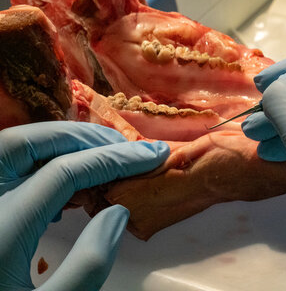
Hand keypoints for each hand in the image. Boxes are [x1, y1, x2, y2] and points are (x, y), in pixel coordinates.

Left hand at [0, 121, 169, 290]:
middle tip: (126, 145)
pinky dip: (43, 162)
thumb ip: (89, 265)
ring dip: (62, 144)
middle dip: (83, 137)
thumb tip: (118, 212)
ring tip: (105, 154)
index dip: (114, 159)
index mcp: (1, 228)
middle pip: (28, 143)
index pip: (65, 172)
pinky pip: (8, 168)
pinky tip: (70, 182)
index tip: (153, 156)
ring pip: (13, 148)